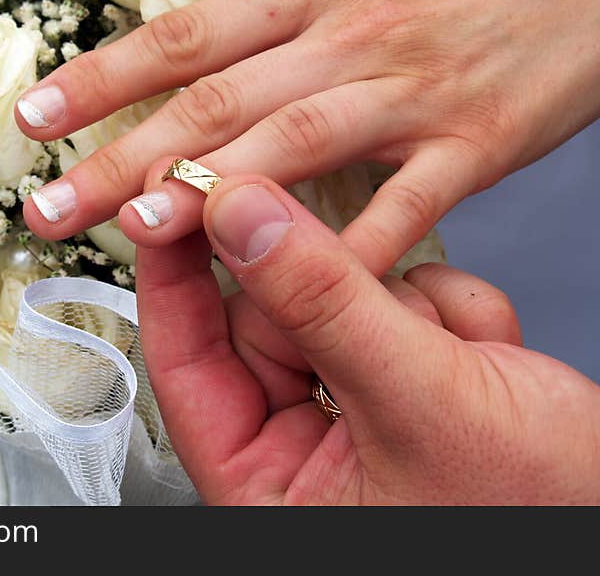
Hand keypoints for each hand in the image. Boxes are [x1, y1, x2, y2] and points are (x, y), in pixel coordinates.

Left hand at [17, 0, 599, 275]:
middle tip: (49, 205)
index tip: (36, 119)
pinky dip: (349, 252)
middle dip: (121, 157)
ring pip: (291, 147)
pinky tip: (291, 291)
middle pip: (215, 102)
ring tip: (133, 232)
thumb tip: (188, 66)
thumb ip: (273, 26)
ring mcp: (409, 90)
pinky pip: (403, 208)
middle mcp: (347, 36)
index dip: (101, 78)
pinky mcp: (474, 142)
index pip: (182, 37)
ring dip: (206, 195)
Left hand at [136, 175, 599, 504]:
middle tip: (385, 292)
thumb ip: (321, 301)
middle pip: (273, 313)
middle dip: (344, 291)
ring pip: (343, 298)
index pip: (186, 356)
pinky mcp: (405, 380)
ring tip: (472, 360)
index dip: (175, 269)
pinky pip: (400, 305)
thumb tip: (238, 217)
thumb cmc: (537, 517)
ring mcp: (357, 408)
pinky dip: (454, 316)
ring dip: (414, 309)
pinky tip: (492, 358)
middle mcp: (302, 446)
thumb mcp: (417, 401)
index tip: (174, 194)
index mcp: (266, 481)